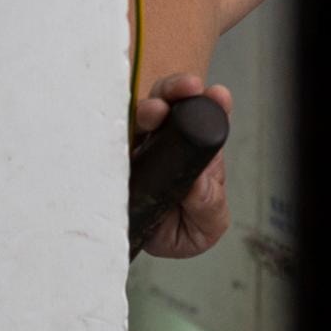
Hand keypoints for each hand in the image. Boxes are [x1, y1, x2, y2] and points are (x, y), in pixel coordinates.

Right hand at [133, 73, 233, 257]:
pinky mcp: (116, 157)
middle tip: (187, 89)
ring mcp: (140, 145)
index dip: (214, 102)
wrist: (149, 241)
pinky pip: (112, 140)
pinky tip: (118, 130)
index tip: (218, 95)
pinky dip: (115, 130)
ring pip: (142, 114)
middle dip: (178, 90)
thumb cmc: (184, 227)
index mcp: (200, 151)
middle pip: (172, 102)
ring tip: (154, 111)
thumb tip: (198, 186)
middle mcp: (170, 140)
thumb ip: (208, 205)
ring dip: (150, 107)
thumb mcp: (208, 224)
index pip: (208, 115)